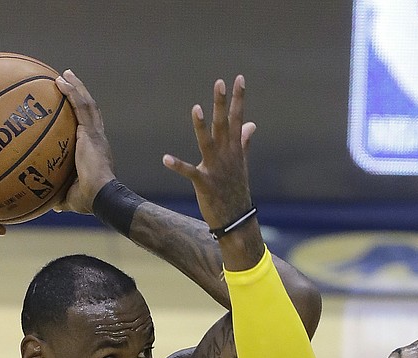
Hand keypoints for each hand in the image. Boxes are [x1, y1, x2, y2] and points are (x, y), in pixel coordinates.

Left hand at [54, 70, 115, 212]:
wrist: (102, 197)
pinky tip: (60, 81)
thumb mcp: (70, 198)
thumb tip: (51, 205)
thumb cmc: (88, 201)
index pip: (88, 129)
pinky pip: (81, 106)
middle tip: (67, 82)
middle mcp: (97, 139)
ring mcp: (96, 134)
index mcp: (95, 152)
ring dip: (76, 87)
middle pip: (89, 111)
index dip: (81, 117)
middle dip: (79, 95)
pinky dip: (72, 92)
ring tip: (64, 75)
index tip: (70, 108)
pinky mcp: (92, 133)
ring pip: (87, 104)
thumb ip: (61, 198)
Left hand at [163, 76, 253, 234]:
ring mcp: (215, 169)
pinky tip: (165, 158)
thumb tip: (251, 124)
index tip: (239, 78)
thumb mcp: (242, 164)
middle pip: (223, 125)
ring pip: (207, 142)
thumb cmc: (236, 191)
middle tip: (219, 82)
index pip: (238, 119)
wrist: (236, 220)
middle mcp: (226, 156)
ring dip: (201, 126)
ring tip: (196, 109)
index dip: (238, 98)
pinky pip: (189, 172)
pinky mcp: (204, 183)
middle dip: (221, 104)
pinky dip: (177, 165)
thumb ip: (244, 142)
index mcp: (235, 150)